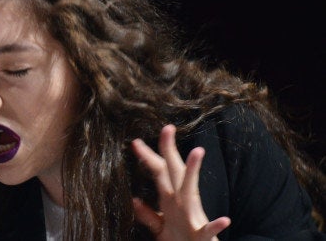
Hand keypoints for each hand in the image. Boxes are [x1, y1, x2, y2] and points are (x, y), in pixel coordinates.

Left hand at [131, 125, 230, 240]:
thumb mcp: (160, 227)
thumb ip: (148, 214)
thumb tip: (134, 200)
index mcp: (170, 200)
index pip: (158, 173)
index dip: (147, 157)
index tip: (135, 142)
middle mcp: (182, 203)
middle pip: (174, 172)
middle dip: (170, 150)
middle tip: (166, 128)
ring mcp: (192, 217)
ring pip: (192, 191)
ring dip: (194, 172)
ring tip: (198, 151)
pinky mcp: (201, 236)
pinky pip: (209, 230)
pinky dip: (216, 225)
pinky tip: (224, 220)